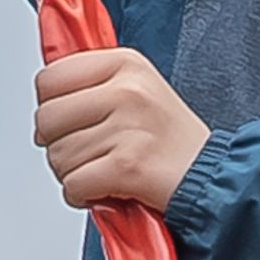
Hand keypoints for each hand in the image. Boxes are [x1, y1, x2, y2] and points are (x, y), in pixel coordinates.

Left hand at [33, 44, 208, 215]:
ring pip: (59, 155)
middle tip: (85, 153)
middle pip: (48, 118)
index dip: (51, 107)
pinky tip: (103, 191)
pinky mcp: (128, 166)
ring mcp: (129, 128)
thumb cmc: (172, 141)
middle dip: (57, 144)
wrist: (215, 177)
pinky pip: (74, 183)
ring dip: (72, 173)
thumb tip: (44, 100)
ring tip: (101, 172)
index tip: (69, 123)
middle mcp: (127, 90)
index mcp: (126, 64)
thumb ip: (93, 84)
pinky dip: (81, 195)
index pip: (50, 79)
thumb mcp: (138, 88)